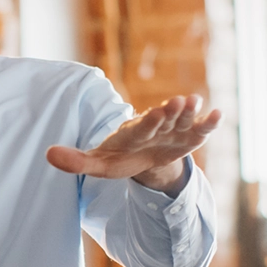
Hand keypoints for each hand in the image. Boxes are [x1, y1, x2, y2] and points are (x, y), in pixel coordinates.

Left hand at [45, 94, 220, 196]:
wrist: (142, 158)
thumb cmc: (118, 158)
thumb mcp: (98, 164)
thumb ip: (76, 161)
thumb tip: (47, 155)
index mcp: (132, 133)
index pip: (140, 127)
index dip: (147, 122)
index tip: (152, 113)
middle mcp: (154, 127)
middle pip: (162, 120)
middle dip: (169, 113)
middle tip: (176, 102)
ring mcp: (173, 131)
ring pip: (182, 121)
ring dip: (189, 113)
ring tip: (197, 103)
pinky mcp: (188, 137)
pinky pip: (200, 130)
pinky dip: (209, 123)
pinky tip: (218, 115)